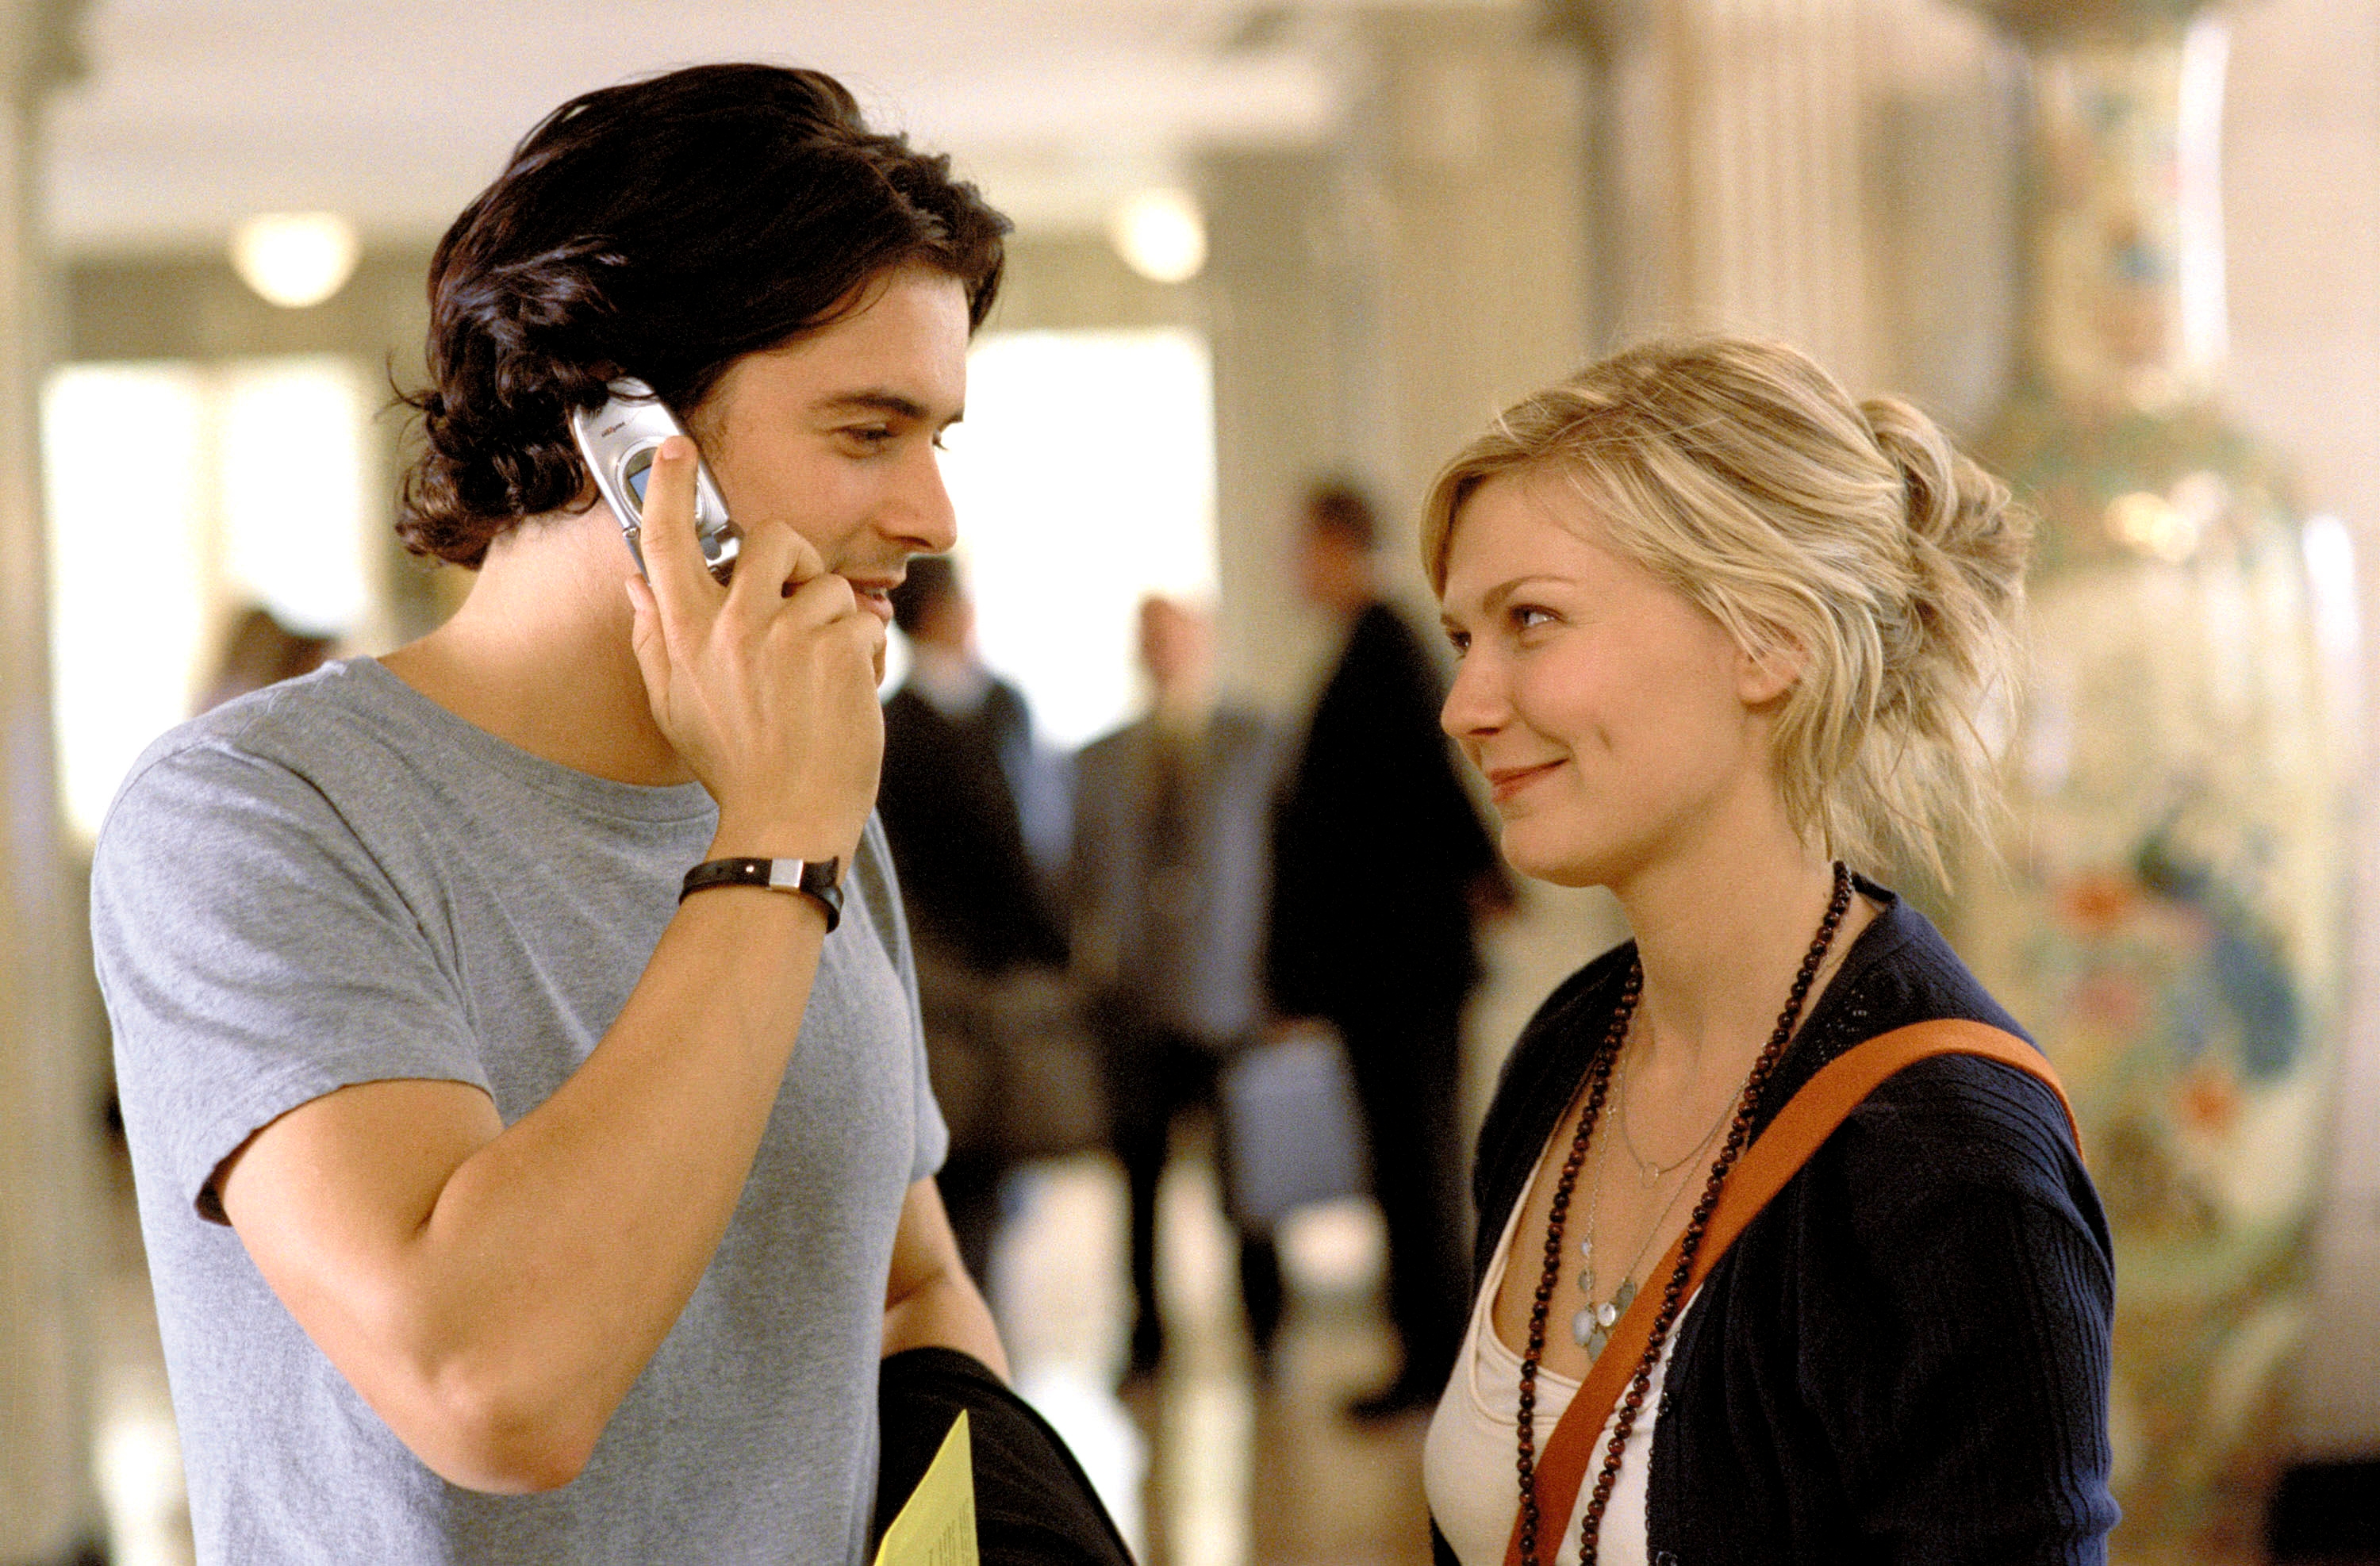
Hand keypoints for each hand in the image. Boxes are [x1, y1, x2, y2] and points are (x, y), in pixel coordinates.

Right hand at [625, 437, 884, 861]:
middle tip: (799, 600)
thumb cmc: (734, 764)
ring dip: (837, 622)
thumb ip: (654, 636)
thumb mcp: (673, 704)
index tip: (674, 449)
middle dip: (795, 558)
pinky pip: (865, 620)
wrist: (788, 819)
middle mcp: (732, 625)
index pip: (665, 541)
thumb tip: (637, 583)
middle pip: (772, 537)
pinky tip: (850, 692)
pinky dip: (868, 652)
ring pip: (830, 584)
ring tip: (825, 674)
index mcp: (684, 632)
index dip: (665, 486)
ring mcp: (788, 634)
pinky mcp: (839, 648)